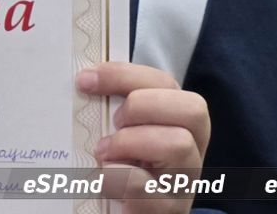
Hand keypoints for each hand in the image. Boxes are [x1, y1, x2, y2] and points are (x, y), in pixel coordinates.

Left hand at [76, 62, 209, 213]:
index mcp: (180, 121)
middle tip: (113, 122)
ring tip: (104, 153)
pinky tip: (104, 179)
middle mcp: (192, 148)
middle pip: (192, 108)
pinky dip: (121, 178)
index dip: (124, 75)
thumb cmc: (123, 169)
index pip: (165, 82)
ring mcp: (185, 181)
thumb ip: (116, 109)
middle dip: (142, 105)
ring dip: (131, 142)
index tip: (85, 80)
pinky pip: (148, 187)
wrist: (125, 211)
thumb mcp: (124, 133)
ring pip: (179, 144)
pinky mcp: (168, 209)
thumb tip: (84, 81)